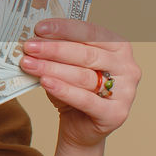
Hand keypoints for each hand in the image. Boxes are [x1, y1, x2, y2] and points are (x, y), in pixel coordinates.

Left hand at [18, 19, 140, 149]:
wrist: (80, 127)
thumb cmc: (75, 90)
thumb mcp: (68, 65)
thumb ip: (59, 51)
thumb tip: (35, 38)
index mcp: (119, 47)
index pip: (91, 32)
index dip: (64, 29)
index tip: (39, 28)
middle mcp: (127, 67)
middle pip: (86, 54)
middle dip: (53, 49)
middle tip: (29, 46)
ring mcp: (126, 91)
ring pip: (83, 76)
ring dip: (52, 68)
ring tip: (28, 64)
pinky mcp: (116, 114)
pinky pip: (85, 99)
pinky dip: (63, 90)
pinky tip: (45, 82)